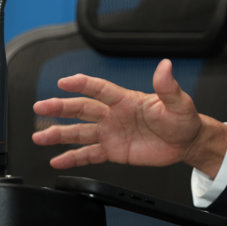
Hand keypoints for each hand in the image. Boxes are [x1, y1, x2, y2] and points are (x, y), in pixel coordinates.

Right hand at [32, 59, 226, 177]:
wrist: (186, 142)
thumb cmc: (182, 119)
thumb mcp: (178, 102)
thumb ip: (167, 86)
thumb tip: (165, 66)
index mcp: (127, 100)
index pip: (100, 89)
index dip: (83, 84)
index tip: (64, 82)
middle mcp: (114, 115)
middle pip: (82, 109)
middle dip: (60, 107)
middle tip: (41, 106)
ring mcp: (111, 133)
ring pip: (80, 132)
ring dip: (59, 134)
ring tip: (40, 136)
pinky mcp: (113, 151)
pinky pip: (89, 154)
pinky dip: (72, 158)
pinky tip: (57, 160)